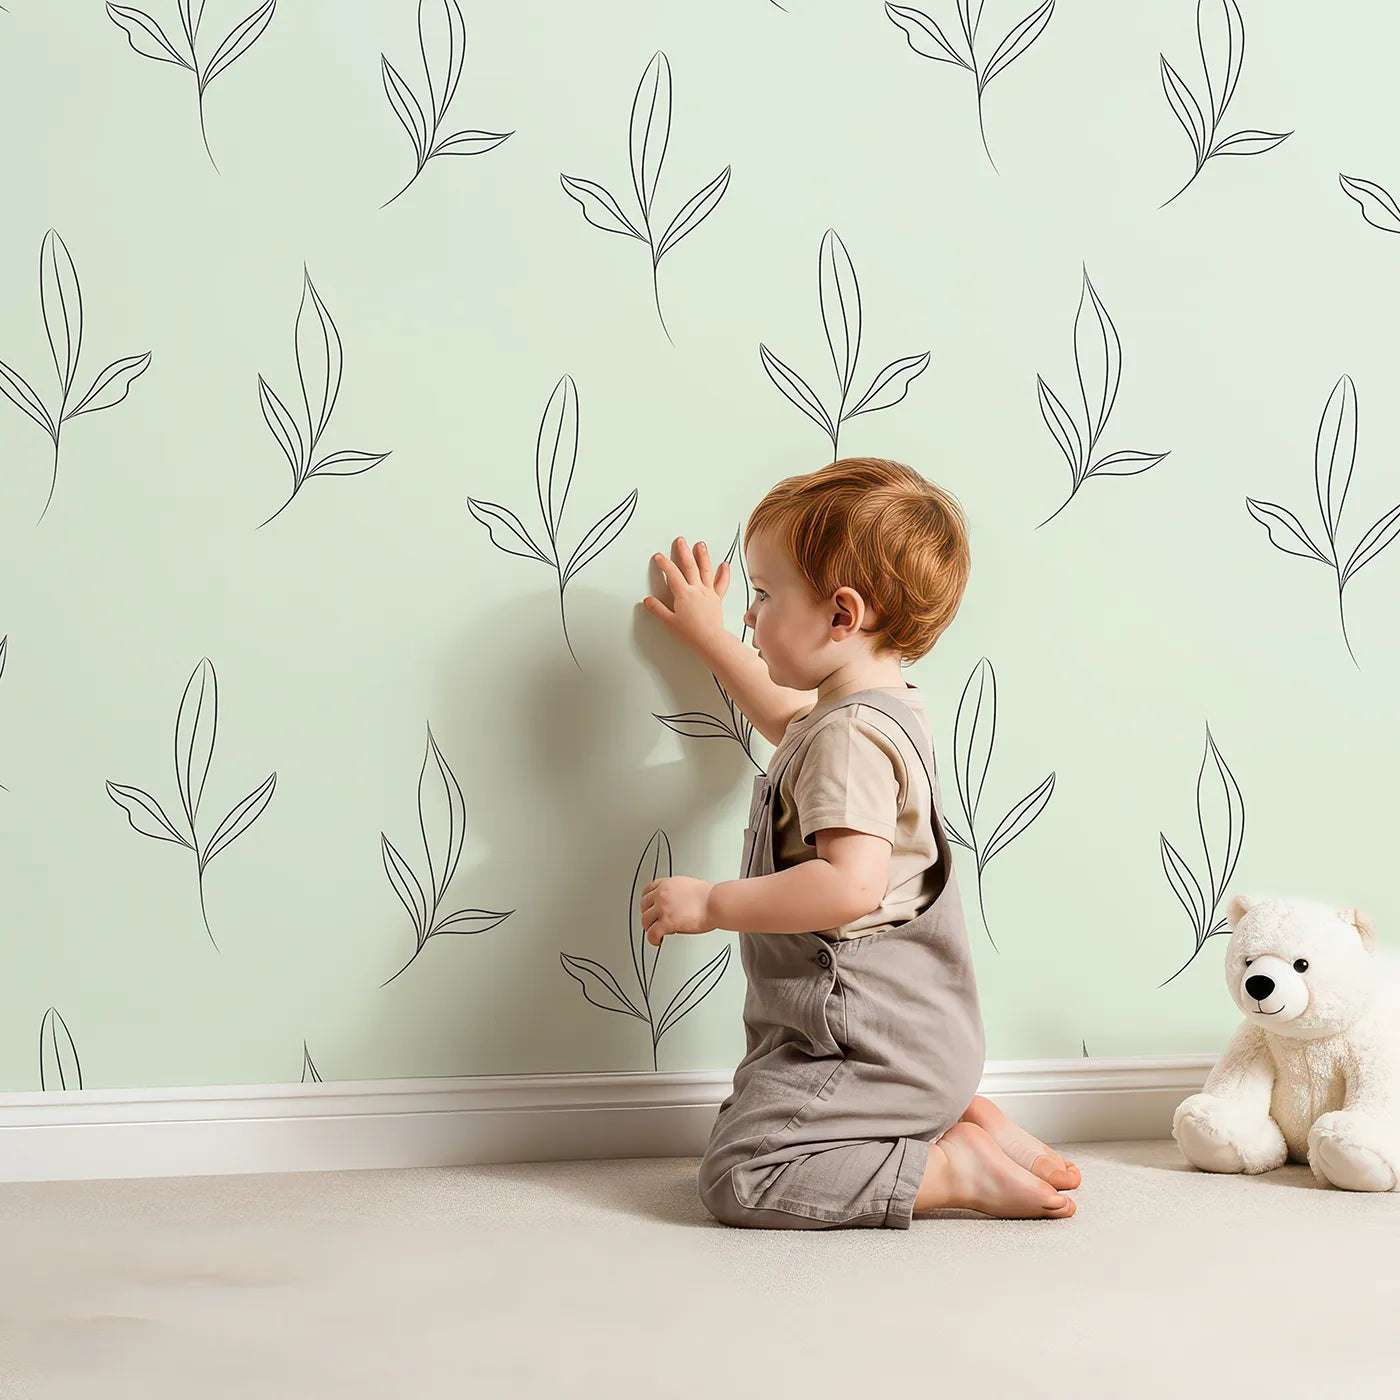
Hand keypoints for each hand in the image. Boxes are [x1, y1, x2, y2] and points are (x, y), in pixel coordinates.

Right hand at [641, 537, 730, 652]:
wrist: (710, 640)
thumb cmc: (691, 633)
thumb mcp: (669, 622)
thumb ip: (657, 609)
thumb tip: (648, 601)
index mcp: (684, 594)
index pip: (672, 573)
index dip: (664, 563)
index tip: (659, 556)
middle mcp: (697, 590)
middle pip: (689, 566)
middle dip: (683, 552)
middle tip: (680, 541)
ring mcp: (708, 593)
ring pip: (706, 570)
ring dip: (703, 556)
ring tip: (700, 545)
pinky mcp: (717, 598)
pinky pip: (721, 583)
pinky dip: (724, 573)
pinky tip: (724, 564)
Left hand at [641, 876, 716, 945]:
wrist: (716, 903)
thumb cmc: (710, 897)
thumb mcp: (688, 886)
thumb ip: (677, 892)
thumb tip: (675, 902)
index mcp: (668, 883)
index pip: (647, 890)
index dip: (647, 901)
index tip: (648, 907)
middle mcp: (663, 894)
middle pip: (644, 906)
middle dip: (648, 915)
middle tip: (653, 922)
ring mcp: (663, 908)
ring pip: (645, 920)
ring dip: (650, 928)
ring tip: (657, 933)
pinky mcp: (666, 922)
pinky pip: (652, 933)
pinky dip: (653, 939)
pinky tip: (658, 941)